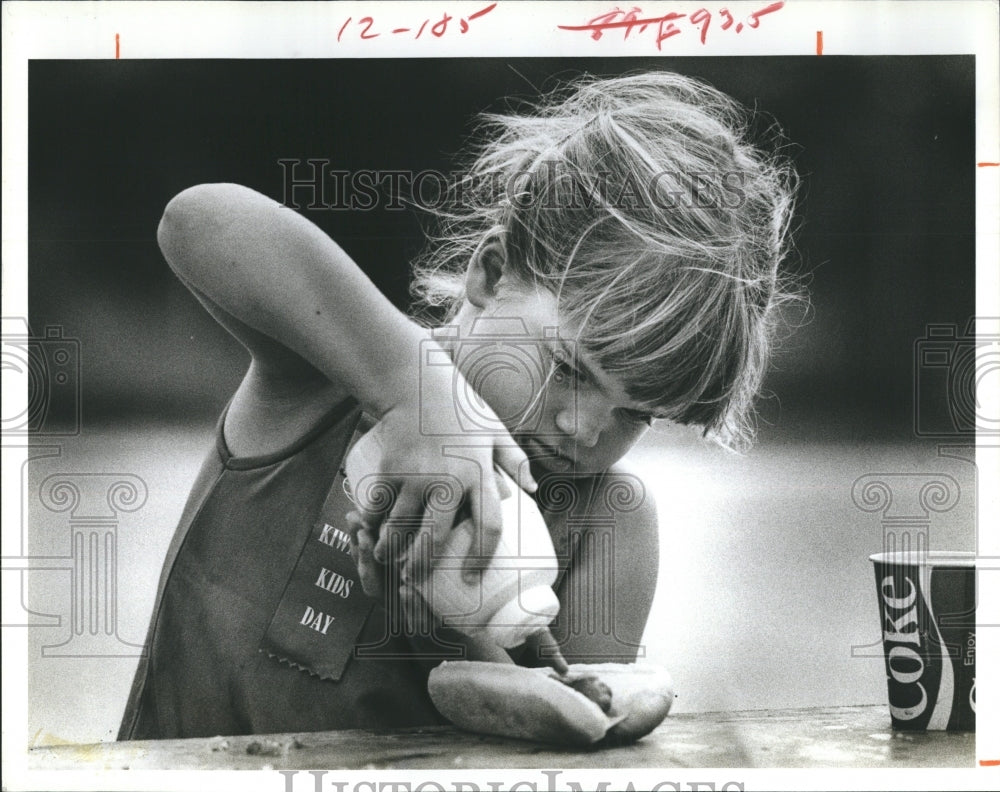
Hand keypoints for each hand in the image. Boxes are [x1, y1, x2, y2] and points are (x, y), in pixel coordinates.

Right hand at [344, 362, 536, 583]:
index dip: (482, 557)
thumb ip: (515, 461)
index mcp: (479, 474)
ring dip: (392, 550)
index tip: (471, 578)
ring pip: (401, 529)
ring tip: (390, 559)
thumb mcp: (496, 431)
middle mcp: (448, 481)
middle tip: (416, 581)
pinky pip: (379, 509)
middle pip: (435, 539)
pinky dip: (372, 525)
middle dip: (422, 566)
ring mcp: (416, 477)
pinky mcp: (390, 471)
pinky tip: (372, 534)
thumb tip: (534, 490)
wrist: (417, 384)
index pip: (489, 526)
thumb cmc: (461, 408)